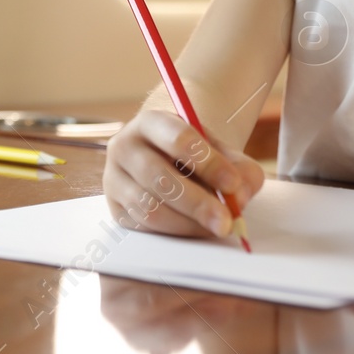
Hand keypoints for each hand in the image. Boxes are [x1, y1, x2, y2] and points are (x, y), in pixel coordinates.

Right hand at [103, 109, 264, 238]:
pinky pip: (143, 226)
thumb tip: (240, 199)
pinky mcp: (114, 207)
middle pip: (158, 177)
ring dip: (187, 222)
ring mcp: (114, 178)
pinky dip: (175, 232)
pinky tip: (196, 228)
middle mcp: (124, 146)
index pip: (177, 139)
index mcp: (151, 121)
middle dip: (197, 202)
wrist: (165, 157)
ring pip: (149, 206)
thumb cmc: (195, 154)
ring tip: (216, 226)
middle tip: (226, 220)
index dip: (208, 163)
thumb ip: (240, 170)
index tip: (233, 184)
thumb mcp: (220, 151)